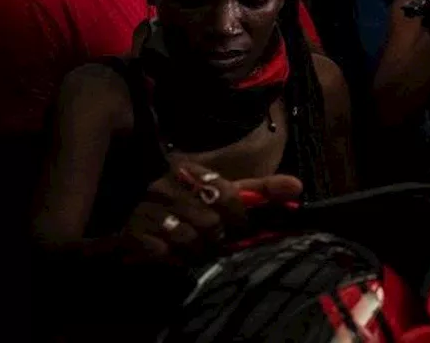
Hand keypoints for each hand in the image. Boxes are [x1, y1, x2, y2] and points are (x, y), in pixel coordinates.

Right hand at [120, 163, 302, 261]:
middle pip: (210, 222)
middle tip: (216, 242)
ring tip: (197, 248)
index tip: (241, 229)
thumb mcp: (224, 191)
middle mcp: (168, 185)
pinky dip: (173, 257)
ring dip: (197, 251)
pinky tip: (173, 252)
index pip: (227, 195)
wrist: (136, 213)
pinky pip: (163, 252)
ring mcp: (147, 208)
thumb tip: (298, 187)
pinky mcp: (132, 231)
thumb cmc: (191, 203)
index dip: (239, 218)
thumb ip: (260, 189)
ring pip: (189, 239)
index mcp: (192, 172)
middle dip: (218, 237)